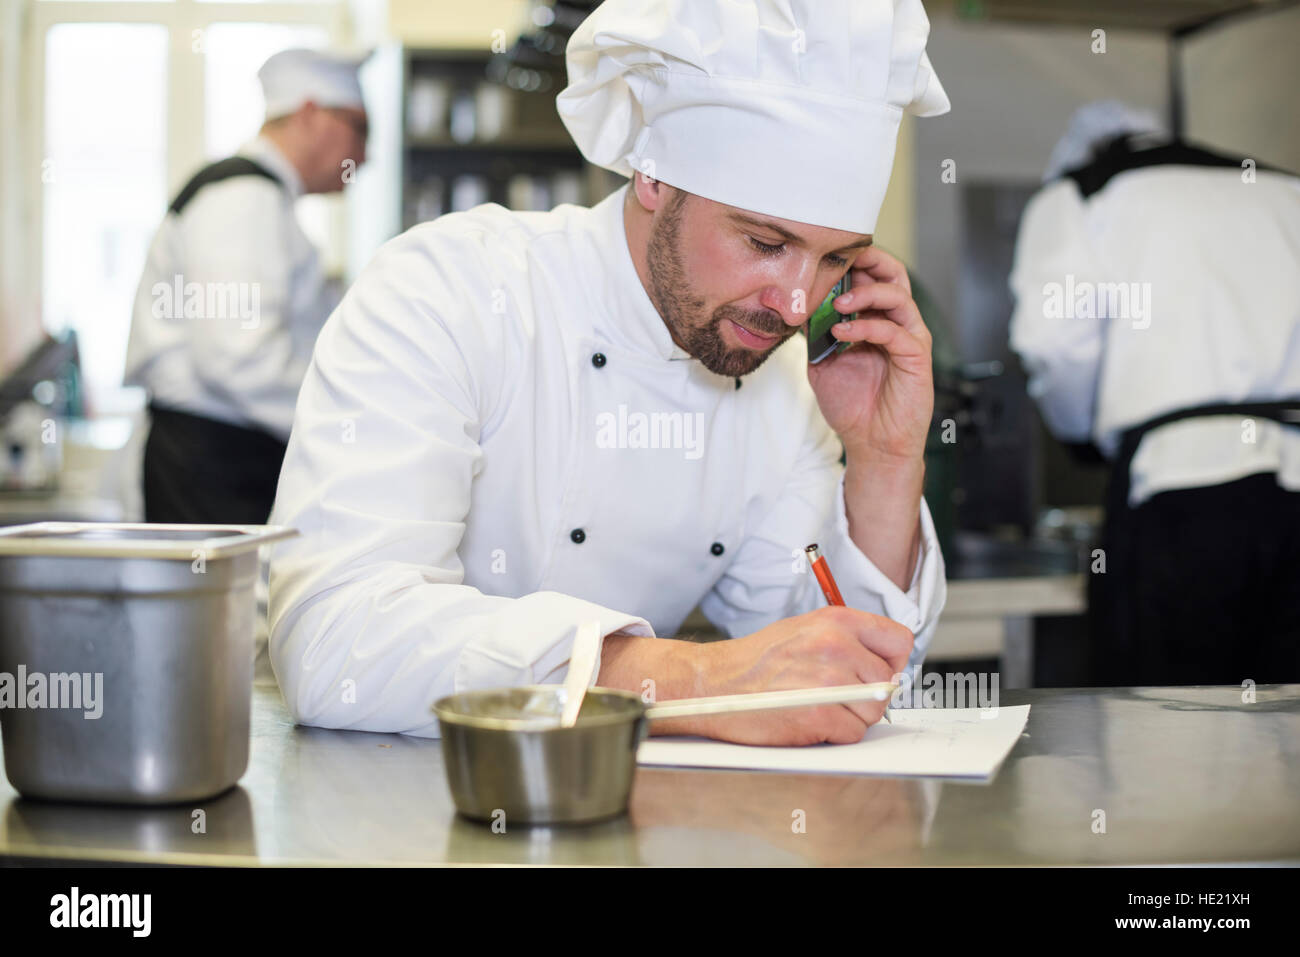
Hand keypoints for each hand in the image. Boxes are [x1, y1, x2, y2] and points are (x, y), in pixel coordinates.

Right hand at [652, 606, 912, 745]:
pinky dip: (835, 735)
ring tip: (818, 707)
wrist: (714, 683)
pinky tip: (809, 721)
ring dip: (851, 718)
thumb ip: (847, 640)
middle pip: (886, 683)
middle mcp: (836, 646)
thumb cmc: (755, 661)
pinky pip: (852, 734)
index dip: (891, 662)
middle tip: (834, 696)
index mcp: (836, 621)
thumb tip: (882, 663)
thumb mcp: (804, 629)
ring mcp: (828, 682)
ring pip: (873, 712)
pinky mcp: (818, 716)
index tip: (878, 672)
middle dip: (867, 696)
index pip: (899, 640)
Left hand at [807, 246, 933, 463]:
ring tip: (838, 303)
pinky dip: (868, 327)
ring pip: (898, 297)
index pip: (872, 277)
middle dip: (869, 261)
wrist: (871, 444)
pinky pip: (896, 332)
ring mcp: (909, 338)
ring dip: (866, 293)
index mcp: (876, 320)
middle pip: (894, 275)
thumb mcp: (822, 363)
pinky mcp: (917, 358)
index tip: (825, 259)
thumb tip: (796, 305)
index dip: (853, 264)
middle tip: (841, 263)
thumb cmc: (852, 405)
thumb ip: (814, 335)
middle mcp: (896, 324)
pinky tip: (843, 332)